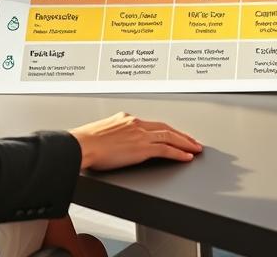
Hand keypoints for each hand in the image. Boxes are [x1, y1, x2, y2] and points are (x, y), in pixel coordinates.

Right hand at [69, 112, 202, 170]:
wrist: (80, 145)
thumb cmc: (84, 142)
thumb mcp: (102, 131)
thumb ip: (114, 132)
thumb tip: (114, 140)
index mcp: (126, 119)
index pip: (153, 124)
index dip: (167, 129)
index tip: (175, 134)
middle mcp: (136, 123)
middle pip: (166, 127)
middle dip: (182, 135)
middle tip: (193, 141)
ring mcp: (140, 135)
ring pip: (170, 137)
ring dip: (185, 143)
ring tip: (196, 149)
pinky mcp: (141, 148)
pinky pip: (166, 150)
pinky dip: (179, 153)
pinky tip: (186, 157)